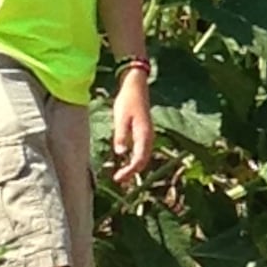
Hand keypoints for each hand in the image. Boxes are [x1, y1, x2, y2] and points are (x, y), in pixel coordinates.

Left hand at [108, 61, 156, 181]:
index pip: (139, 159)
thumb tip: (121, 154)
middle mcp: (149, 138)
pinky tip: (124, 161)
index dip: (130, 171)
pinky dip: (133, 159)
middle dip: (131, 172)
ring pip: (143, 157)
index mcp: (144, 135)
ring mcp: (147, 136)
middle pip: (143, 161)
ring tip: (121, 175)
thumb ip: (121, 136)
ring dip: (133, 167)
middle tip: (118, 180)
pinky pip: (141, 151)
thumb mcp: (121, 118)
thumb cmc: (127, 101)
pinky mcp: (143, 133)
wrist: (136, 87)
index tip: (118, 178)